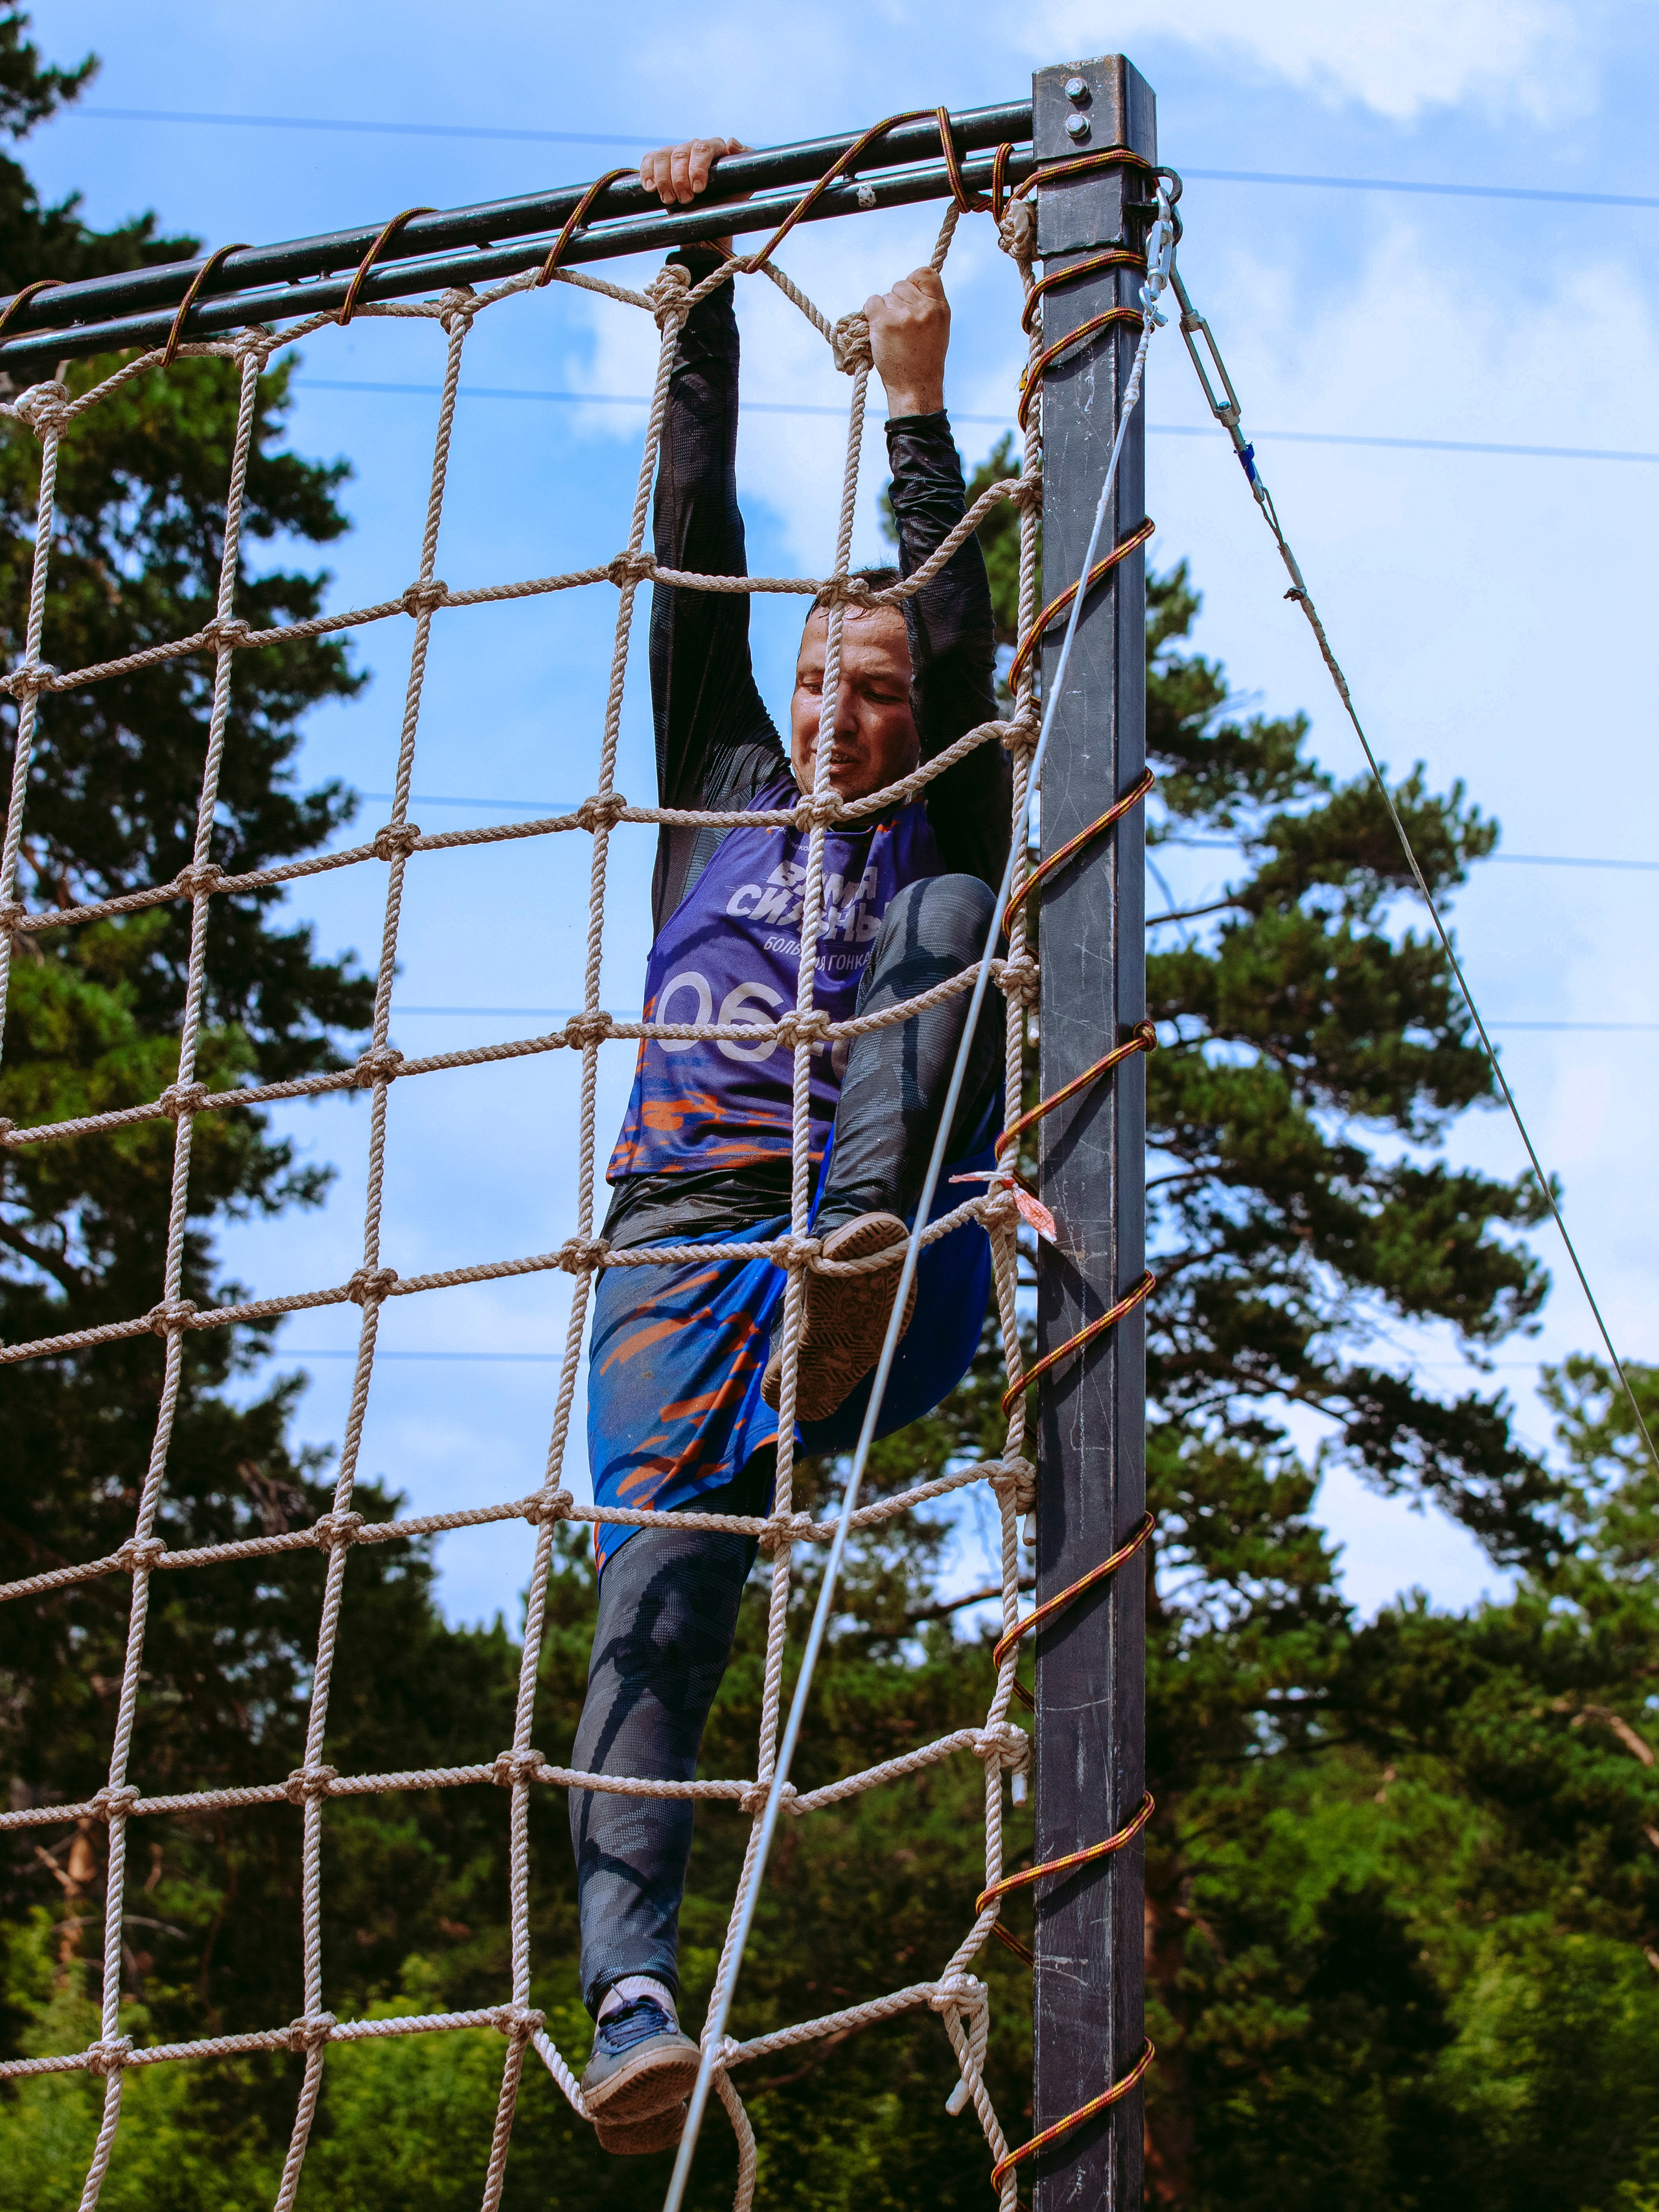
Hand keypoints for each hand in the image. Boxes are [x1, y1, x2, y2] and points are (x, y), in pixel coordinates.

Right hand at [638, 135, 748, 204]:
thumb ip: (745, 159)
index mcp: (713, 148)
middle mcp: (692, 147)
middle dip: (680, 179)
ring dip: (664, 180)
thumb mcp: (745, 182)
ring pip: (663, 156)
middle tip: (685, 200)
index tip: (698, 188)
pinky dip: (647, 173)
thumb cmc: (728, 198)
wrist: (710, 216)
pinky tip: (650, 188)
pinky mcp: (659, 162)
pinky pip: (649, 160)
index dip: (697, 167)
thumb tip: (731, 142)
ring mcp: (675, 153)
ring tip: (669, 200)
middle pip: (680, 154)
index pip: (702, 149)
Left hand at [864, 267, 949, 417]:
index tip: (909, 297)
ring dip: (884, 312)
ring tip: (893, 335)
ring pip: (886, 296)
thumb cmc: (924, 361)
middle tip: (901, 326)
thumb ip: (927, 305)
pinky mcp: (884, 323)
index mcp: (940, 308)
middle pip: (901, 285)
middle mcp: (924, 309)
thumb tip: (909, 285)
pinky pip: (872, 302)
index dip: (913, 281)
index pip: (925, 273)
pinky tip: (879, 330)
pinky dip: (871, 314)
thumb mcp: (938, 328)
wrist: (915, 388)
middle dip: (897, 301)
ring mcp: (903, 315)